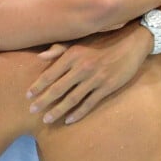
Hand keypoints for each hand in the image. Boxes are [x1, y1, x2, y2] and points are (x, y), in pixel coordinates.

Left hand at [26, 22, 150, 123]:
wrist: (132, 42)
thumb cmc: (104, 39)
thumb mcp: (81, 40)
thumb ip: (60, 49)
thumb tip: (40, 56)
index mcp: (73, 54)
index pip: (50, 73)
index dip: (38, 86)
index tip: (28, 95)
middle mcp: (82, 67)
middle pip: (58, 88)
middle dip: (43, 101)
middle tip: (31, 111)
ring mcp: (95, 79)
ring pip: (72, 99)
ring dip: (58, 110)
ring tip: (47, 119)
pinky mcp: (107, 87)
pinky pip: (89, 103)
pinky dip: (78, 113)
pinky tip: (69, 120)